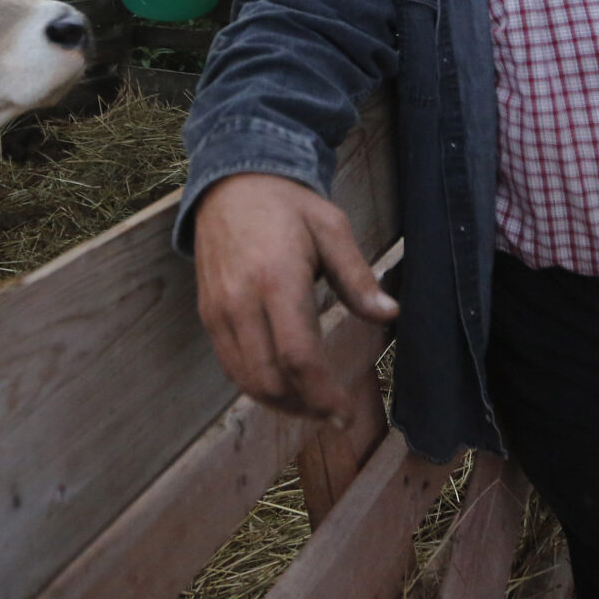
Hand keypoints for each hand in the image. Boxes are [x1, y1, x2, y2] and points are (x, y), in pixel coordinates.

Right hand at [194, 173, 398, 422]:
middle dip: (303, 407)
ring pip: (246, 379)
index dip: (322, 393)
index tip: (345, 412)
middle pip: (269, 378)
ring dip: (280, 403)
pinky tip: (283, 387)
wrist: (231, 184)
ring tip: (312, 407)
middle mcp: (241, 300)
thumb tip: (390, 313)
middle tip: (333, 414)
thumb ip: (357, 276)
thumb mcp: (332, 227)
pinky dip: (256, 386)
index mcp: (277, 278)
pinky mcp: (208, 314)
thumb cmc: (288, 207)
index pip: (297, 355)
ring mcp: (219, 310)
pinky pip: (230, 364)